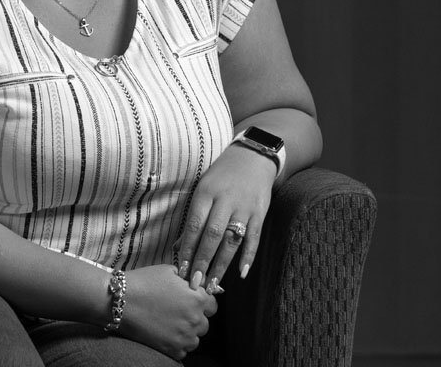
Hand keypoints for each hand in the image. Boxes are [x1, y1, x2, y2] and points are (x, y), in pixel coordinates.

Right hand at [118, 265, 216, 359]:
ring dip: (186, 332)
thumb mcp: (168, 271)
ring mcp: (184, 337)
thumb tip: (195, 283)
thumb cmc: (142, 282)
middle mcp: (195, 320)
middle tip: (175, 311)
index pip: (212, 305)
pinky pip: (182, 350)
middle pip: (204, 323)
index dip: (201, 301)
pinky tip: (163, 332)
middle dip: (193, 317)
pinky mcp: (172, 350)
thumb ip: (187, 278)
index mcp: (197, 299)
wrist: (119, 301)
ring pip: (194, 338)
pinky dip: (175, 343)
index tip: (190, 300)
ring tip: (168, 323)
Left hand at [173, 145, 274, 291]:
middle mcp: (224, 201)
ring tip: (214, 283)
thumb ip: (194, 217)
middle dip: (202, 261)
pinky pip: (254, 237)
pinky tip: (242, 273)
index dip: (187, 249)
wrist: (253, 157)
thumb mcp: (203, 189)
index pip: (194, 226)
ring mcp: (244, 207)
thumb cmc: (222, 176)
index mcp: (205, 193)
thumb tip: (180, 247)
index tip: (182, 270)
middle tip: (195, 283)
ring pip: (231, 240)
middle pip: (212, 235)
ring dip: (222, 264)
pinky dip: (248, 256)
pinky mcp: (260, 212)